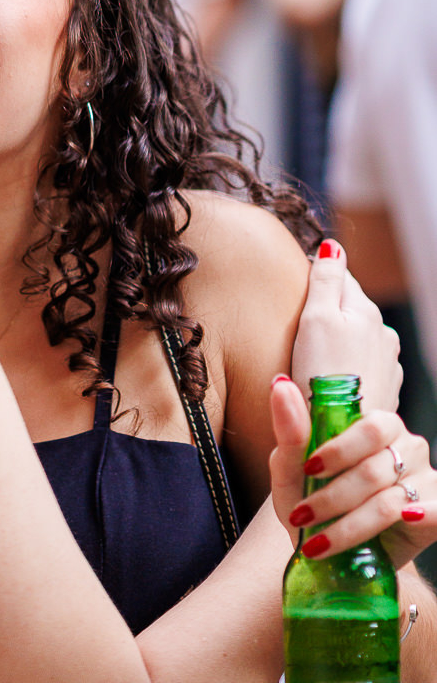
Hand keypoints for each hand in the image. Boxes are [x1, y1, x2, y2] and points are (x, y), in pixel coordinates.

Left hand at [268, 376, 435, 568]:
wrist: (332, 554)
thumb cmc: (312, 503)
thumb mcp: (291, 469)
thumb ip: (290, 428)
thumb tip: (280, 385)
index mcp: (377, 428)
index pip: (369, 428)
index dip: (339, 451)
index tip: (308, 471)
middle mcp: (406, 448)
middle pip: (374, 470)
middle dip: (332, 498)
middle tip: (302, 516)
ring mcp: (424, 480)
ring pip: (388, 502)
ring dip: (347, 527)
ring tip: (317, 544)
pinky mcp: (436, 512)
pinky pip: (434, 513)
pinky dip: (420, 518)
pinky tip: (399, 526)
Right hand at [290, 239, 401, 414]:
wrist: (343, 437)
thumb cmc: (322, 377)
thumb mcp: (316, 319)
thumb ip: (326, 279)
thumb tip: (333, 244)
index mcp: (366, 312)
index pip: (340, 277)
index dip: (316, 280)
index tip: (294, 293)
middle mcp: (383, 335)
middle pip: (350, 310)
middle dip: (328, 314)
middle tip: (298, 331)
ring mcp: (387, 365)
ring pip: (357, 341)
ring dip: (339, 344)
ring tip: (313, 361)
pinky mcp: (383, 392)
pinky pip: (361, 369)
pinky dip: (347, 370)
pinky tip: (330, 383)